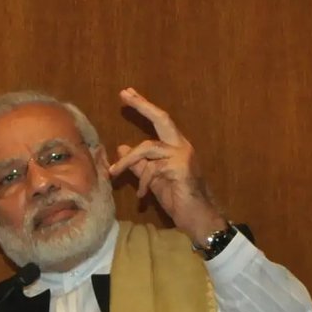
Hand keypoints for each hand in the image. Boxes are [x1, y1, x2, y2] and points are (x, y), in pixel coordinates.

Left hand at [107, 87, 226, 245]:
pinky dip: (143, 182)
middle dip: (142, 106)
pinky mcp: (181, 168)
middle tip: (125, 94)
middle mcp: (182, 146)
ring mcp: (183, 156)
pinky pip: (152, 169)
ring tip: (113, 173)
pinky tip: (142, 196)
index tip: (128, 93)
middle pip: (162, 119)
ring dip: (127, 161)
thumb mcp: (153, 179)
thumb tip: (121, 147)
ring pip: (148, 147)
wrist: (197, 219)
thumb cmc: (178, 199)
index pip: (160, 121)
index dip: (144, 107)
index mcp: (176, 147)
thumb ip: (139, 164)